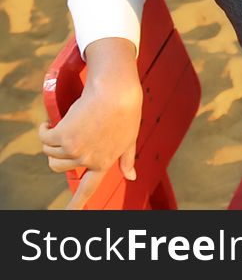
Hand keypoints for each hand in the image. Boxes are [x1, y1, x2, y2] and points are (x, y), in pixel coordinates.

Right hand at [39, 37, 141, 209]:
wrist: (116, 91)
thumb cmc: (126, 111)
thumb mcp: (130, 138)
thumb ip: (127, 159)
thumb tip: (131, 176)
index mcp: (104, 162)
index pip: (88, 189)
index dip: (76, 204)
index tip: (69, 215)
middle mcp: (88, 159)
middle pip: (58, 167)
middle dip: (57, 154)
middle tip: (66, 137)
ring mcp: (74, 149)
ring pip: (50, 152)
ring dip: (51, 139)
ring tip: (63, 125)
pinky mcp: (63, 135)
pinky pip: (44, 137)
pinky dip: (44, 129)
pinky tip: (49, 122)